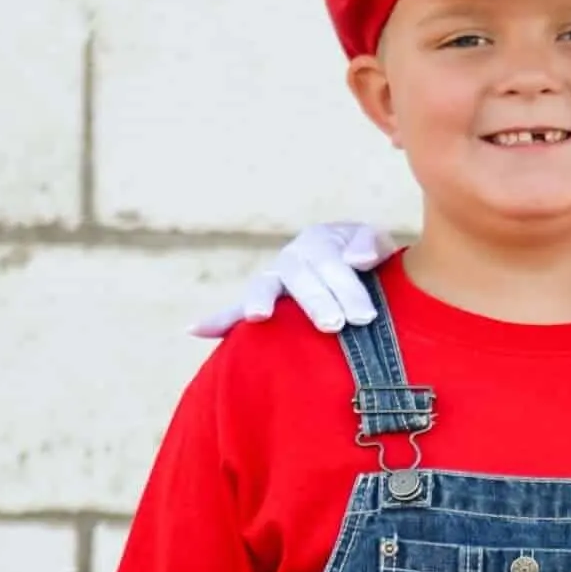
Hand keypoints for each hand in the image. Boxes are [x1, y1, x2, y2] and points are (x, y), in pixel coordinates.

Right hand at [192, 222, 392, 338]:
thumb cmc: (368, 257)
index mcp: (318, 241)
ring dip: (259, 301)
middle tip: (334, 325)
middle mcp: (292, 258)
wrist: (358, 268)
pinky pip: (234, 311)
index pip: (331, 262)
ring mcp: (273, 281)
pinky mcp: (260, 305)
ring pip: (264, 288)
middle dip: (316, 300)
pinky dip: (217, 320)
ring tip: (258, 316)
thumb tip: (358, 259)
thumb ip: (368, 242)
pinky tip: (195, 330)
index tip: (365, 316)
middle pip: (299, 276)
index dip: (347, 288)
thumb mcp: (375, 241)